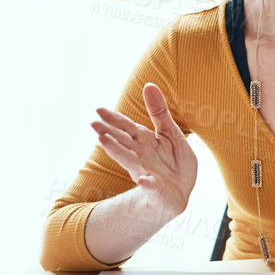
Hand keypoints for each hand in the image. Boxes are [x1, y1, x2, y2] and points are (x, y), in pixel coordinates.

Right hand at [91, 82, 195, 219]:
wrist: (180, 191)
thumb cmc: (173, 160)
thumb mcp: (170, 132)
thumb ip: (159, 112)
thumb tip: (148, 84)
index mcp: (144, 140)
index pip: (126, 127)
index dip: (114, 118)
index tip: (99, 110)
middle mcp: (140, 155)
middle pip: (122, 142)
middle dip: (108, 133)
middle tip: (93, 125)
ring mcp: (146, 172)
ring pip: (129, 160)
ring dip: (116, 151)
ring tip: (104, 142)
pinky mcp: (156, 189)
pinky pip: (151, 186)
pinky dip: (146, 183)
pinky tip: (142, 179)